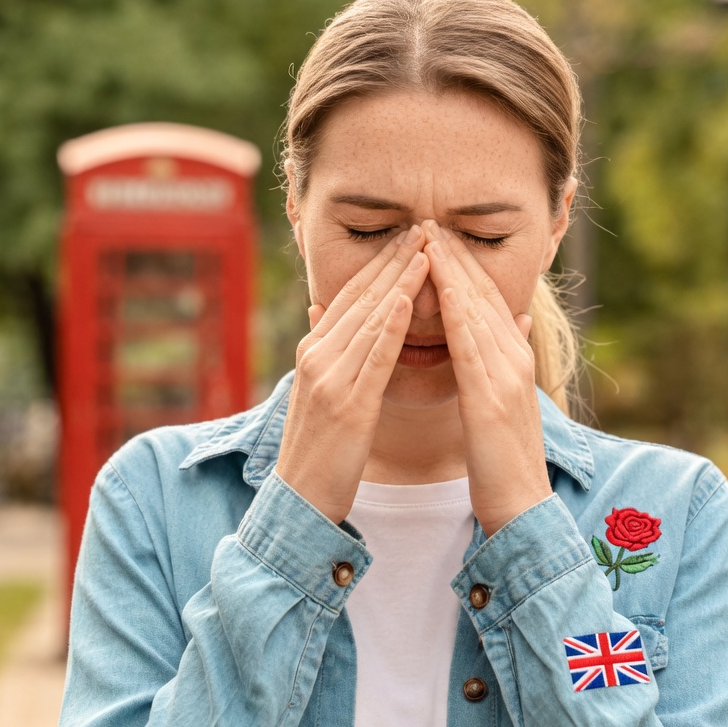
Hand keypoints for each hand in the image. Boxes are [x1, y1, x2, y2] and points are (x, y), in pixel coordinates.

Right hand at [275, 225, 429, 522]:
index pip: (351, 294)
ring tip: (427, 248)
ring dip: (401, 280)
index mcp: (315, 351)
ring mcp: (330, 378)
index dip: (380, 263)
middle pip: (361, 296)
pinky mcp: (348, 403)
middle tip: (423, 225)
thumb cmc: (318, 450)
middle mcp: (318, 356)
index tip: (408, 235)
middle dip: (394, 259)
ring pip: (371, 318)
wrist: (300, 501)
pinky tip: (409, 297)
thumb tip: (321, 309)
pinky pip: (373, 356)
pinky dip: (391, 323)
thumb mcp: (317, 391)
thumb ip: (323, 349)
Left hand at [423, 220, 552, 534]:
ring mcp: (507, 376)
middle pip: (483, 294)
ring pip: (477, 311)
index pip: (487, 300)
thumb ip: (506, 360)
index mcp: (513, 361)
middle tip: (429, 219)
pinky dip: (455, 312)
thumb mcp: (506, 403)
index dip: (464, 265)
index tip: (439, 234)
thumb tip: (515, 321)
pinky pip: (471, 346)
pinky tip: (439, 287)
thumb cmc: (504, 463)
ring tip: (428, 236)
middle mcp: (514, 360)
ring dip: (453, 271)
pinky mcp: (492, 398)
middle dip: (456, 255)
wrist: (522, 510)